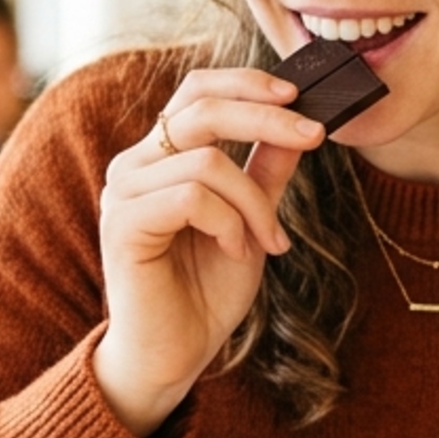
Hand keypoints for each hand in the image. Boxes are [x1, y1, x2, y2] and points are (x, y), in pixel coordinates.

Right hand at [93, 67, 325, 436]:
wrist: (173, 354)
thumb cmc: (205, 291)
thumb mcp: (251, 220)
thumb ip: (266, 171)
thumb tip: (299, 124)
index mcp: (160, 156)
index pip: (197, 91)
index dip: (246, 83)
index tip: (298, 95)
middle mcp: (134, 165)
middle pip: (201, 107)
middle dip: (266, 117)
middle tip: (315, 136)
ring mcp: (123, 192)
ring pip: (207, 160)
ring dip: (254, 203)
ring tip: (268, 242)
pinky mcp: (123, 224)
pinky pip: (192, 198)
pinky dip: (230, 224)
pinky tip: (237, 252)